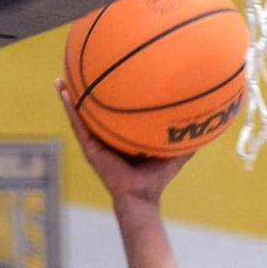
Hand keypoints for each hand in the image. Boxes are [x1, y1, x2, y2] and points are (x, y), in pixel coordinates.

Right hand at [56, 80, 193, 205]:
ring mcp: (95, 143)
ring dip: (69, 97)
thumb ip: (186, 141)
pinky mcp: (90, 148)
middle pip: (93, 111)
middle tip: (79, 71)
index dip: (109, 98)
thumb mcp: (174, 154)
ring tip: (61, 79)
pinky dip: (70, 108)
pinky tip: (64, 92)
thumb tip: (205, 127)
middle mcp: (106, 138)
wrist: (141, 196)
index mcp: (121, 138)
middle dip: (85, 94)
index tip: (107, 78)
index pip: (113, 114)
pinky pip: (77, 124)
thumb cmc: (156, 179)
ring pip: (80, 115)